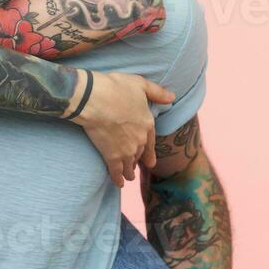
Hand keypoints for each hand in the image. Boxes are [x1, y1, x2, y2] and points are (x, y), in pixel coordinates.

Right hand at [68, 71, 175, 185]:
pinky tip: (119, 184)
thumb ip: (157, 92)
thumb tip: (172, 97)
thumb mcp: (140, 84)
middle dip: (138, 161)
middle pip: (139, 154)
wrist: (95, 99)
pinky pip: (116, 171)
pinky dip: (118, 179)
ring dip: (129, 172)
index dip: (150, 152)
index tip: (151, 162)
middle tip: (135, 169)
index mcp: (147, 124)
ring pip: (130, 165)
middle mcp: (140, 140)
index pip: (151, 142)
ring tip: (128, 178)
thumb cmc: (116, 88)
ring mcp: (126, 150)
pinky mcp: (112, 156)